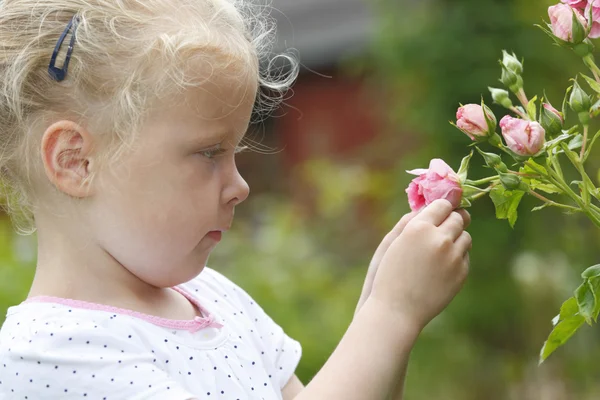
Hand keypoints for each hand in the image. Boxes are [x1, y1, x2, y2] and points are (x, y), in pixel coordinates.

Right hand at [369, 199, 471, 330]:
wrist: (397, 310)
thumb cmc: (389, 274)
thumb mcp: (393, 243)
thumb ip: (412, 221)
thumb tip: (429, 206)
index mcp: (419, 228)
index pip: (443, 205)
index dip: (443, 207)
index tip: (441, 211)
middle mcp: (439, 239)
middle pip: (458, 218)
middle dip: (452, 220)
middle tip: (444, 227)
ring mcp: (453, 257)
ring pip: (466, 236)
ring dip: (456, 238)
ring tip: (440, 249)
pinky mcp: (461, 272)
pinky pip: (465, 256)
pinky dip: (456, 257)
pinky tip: (441, 267)